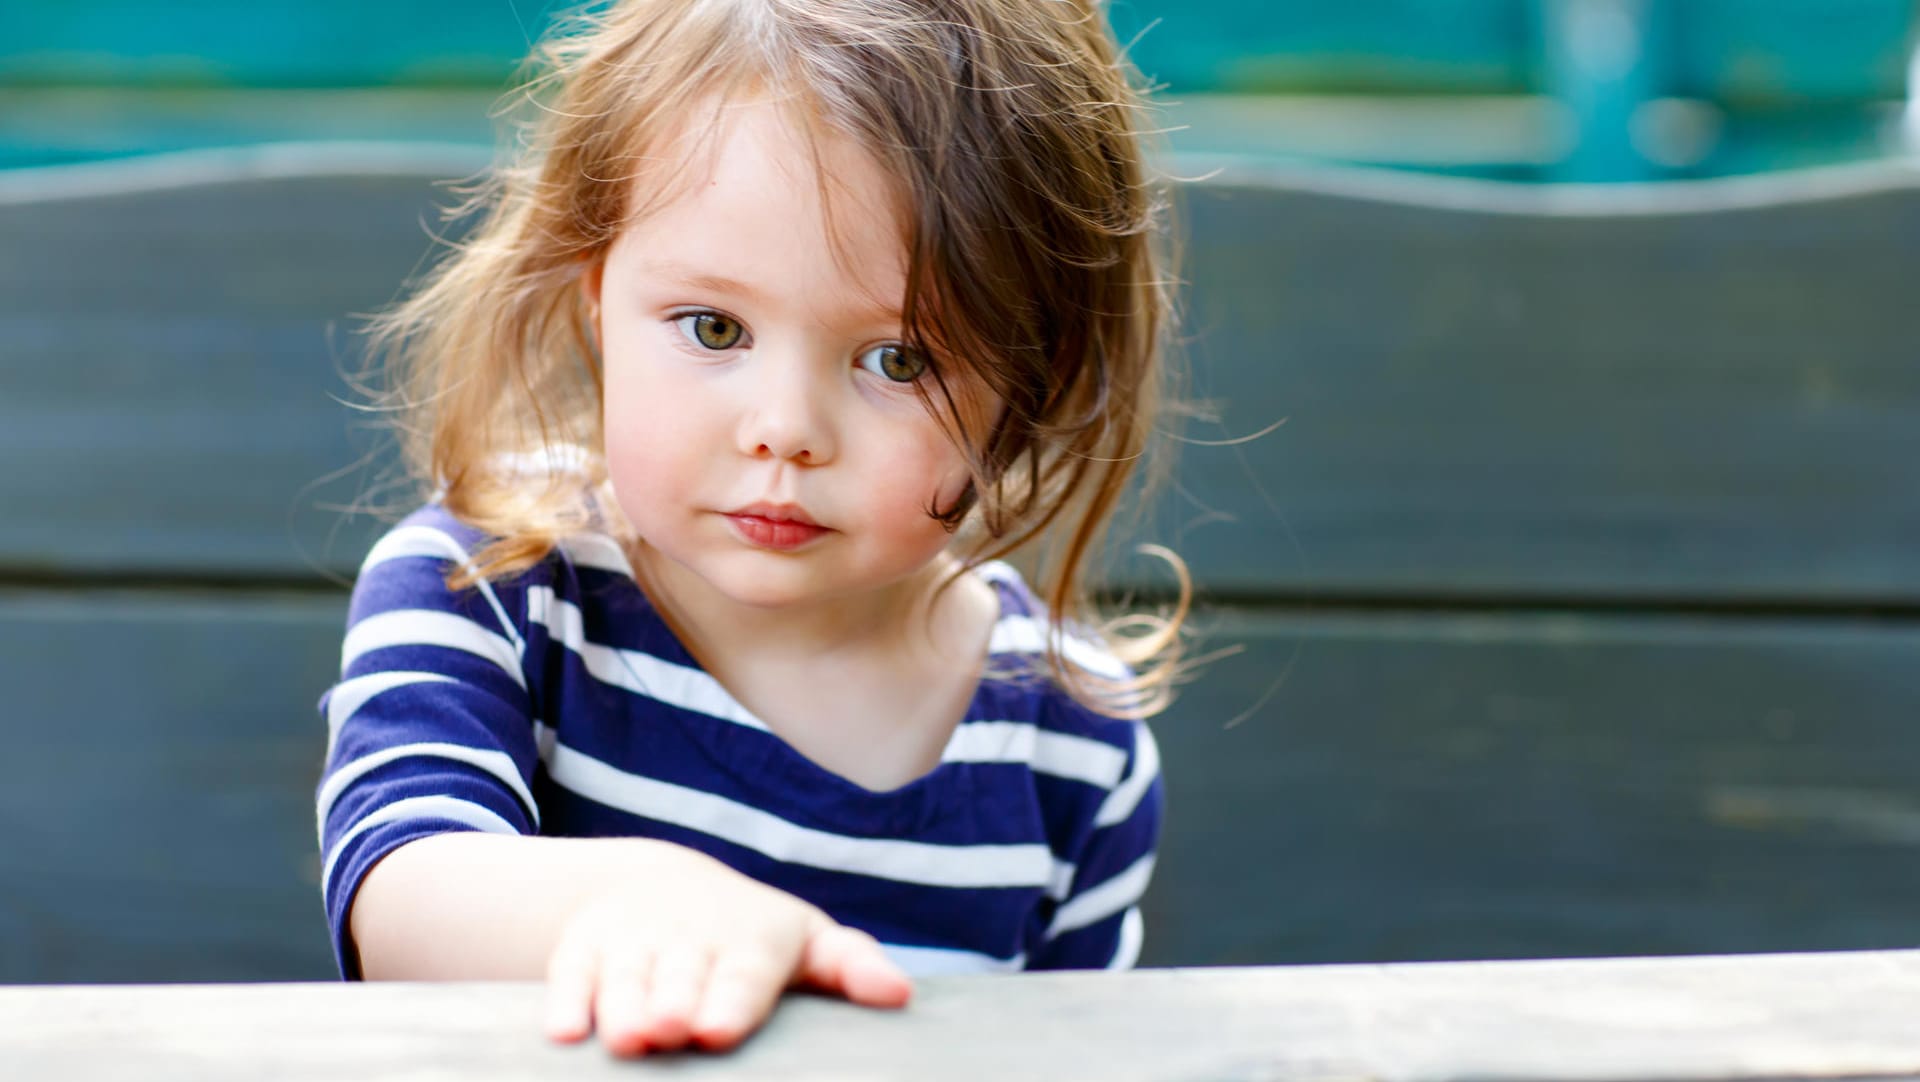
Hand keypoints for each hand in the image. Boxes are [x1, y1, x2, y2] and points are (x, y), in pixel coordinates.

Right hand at [541, 854, 912, 1055]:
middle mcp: (689, 938)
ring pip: (626, 975)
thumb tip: (901, 994)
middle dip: (674, 1002)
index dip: (732, 1000)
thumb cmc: (754, 938)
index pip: (744, 973)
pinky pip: (571, 972)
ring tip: (627, 1040)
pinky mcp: (584, 949)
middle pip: (681, 976)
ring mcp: (634, 941)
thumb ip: (848, 966)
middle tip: (669, 1031)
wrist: (664, 889)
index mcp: (750, 940)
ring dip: (621, 1006)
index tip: (720, 1029)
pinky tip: (564, 1033)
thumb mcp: (804, 944)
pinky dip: (565, 999)